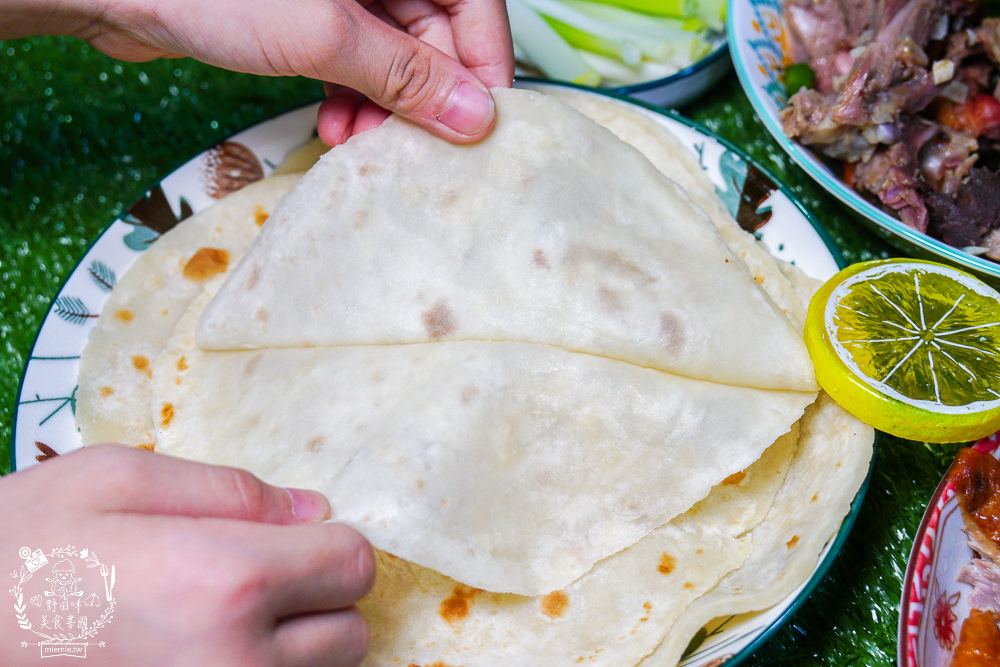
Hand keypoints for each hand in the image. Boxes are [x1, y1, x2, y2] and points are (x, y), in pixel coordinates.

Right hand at [0, 445, 373, 666]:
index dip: (328, 542)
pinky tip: (209, 651)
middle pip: (350, 630)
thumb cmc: (26, 546)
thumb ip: (233, 490)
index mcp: (227, 583)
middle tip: (250, 580)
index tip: (292, 539)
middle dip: (316, 598)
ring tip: (220, 621)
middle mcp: (237, 665)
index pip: (354, 564)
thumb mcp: (119, 479)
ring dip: (294, 646)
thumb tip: (314, 509)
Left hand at [2, 0, 512, 144]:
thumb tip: (475, 114)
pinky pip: (352, 60)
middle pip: (432, 33)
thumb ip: (406, 75)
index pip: (474, 3)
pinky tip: (331, 128)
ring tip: (355, 143)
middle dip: (420, 97)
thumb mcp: (327, 35)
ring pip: (391, 54)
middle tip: (407, 148)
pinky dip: (348, 98)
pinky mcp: (306, 14)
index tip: (484, 126)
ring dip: (382, 106)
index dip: (485, 66)